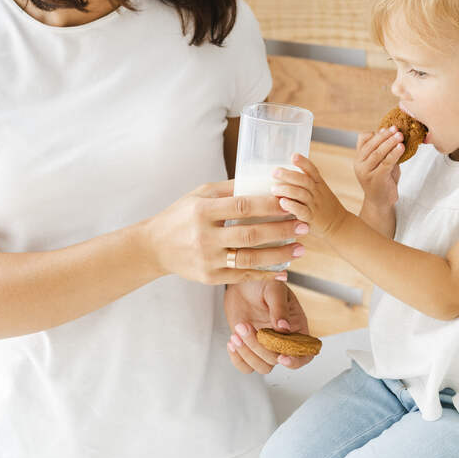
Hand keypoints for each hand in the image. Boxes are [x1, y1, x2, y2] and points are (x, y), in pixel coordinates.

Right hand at [142, 180, 309, 284]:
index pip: (242, 207)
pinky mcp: (209, 277)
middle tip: (304, 226)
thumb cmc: (181, 215)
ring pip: (250, 259)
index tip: (290, 202)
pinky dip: (264, 274)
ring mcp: (207, 259)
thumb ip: (229, 188)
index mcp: (202, 211)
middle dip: (281, 230)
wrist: (154, 247)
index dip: (268, 206)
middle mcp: (204, 236)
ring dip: (279, 255)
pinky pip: (242, 276)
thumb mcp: (199, 194)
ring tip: (300, 249)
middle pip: (250, 234)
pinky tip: (283, 270)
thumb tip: (262, 180)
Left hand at [224, 279, 312, 372]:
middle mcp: (283, 340)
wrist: (242, 283)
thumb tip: (283, 327)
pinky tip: (232, 341)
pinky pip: (246, 366)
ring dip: (247, 353)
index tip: (283, 357)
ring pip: (262, 366)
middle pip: (277, 359)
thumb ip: (279, 308)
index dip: (297, 360)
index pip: (305, 353)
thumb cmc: (262, 282)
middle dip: (259, 347)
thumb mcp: (274, 289)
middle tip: (244, 326)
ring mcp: (265, 346)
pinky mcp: (249, 348)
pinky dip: (238, 359)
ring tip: (236, 333)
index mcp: (296, 327)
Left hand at [270, 154, 350, 238]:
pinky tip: (282, 203)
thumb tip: (283, 174)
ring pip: (301, 194)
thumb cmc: (324, 207)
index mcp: (319, 184)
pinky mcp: (312, 218)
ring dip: (287, 190)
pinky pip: (302, 211)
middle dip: (289, 175)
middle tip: (275, 172)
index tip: (293, 156)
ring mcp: (315, 205)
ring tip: (273, 189)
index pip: (312, 170)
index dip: (303, 162)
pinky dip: (292, 206)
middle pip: (304, 180)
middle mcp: (317, 193)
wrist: (340, 225)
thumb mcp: (320, 191)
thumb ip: (305, 183)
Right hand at [355, 127, 403, 211]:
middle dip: (385, 136)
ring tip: (400, 136)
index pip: (363, 140)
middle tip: (396, 129)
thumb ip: (382, 149)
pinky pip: (386, 163)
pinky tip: (401, 148)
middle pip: (371, 145)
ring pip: (378, 153)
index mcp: (359, 158)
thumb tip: (388, 131)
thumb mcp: (380, 162)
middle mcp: (359, 164)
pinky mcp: (376, 179)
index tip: (387, 128)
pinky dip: (394, 154)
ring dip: (390, 143)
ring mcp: (366, 172)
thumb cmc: (382, 180)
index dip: (376, 133)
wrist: (380, 202)